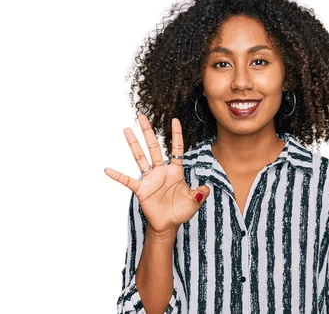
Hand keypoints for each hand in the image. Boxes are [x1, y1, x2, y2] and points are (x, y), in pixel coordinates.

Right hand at [104, 114, 209, 234]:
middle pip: (154, 147)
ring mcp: (150, 179)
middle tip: (142, 116)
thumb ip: (201, 192)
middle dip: (148, 132)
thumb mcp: (195, 200)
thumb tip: (206, 188)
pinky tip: (108, 169)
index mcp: (175, 171)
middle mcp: (161, 171)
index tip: (174, 120)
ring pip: (140, 157)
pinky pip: (128, 181)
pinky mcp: (141, 189)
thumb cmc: (181, 211)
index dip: (176, 135)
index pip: (176, 149)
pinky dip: (118, 176)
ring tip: (127, 130)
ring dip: (133, 144)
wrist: (168, 225)